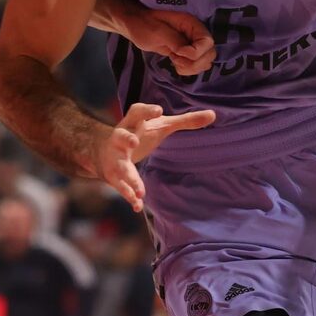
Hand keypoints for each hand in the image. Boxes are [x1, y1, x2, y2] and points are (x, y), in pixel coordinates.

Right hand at [94, 102, 215, 211]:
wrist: (102, 149)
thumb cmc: (139, 133)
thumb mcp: (161, 125)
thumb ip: (186, 120)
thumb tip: (213, 114)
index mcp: (133, 123)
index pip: (136, 112)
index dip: (146, 111)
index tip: (158, 110)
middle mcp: (120, 138)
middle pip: (120, 136)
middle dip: (125, 139)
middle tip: (134, 142)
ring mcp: (115, 157)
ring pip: (119, 166)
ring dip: (128, 177)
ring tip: (140, 190)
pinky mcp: (113, 174)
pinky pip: (120, 185)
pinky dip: (129, 195)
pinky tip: (138, 205)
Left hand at [120, 7, 215, 76]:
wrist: (136, 26)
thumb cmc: (144, 25)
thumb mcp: (157, 31)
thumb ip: (175, 41)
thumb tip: (187, 52)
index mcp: (191, 23)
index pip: (207, 41)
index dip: (196, 52)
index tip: (177, 53)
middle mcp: (196, 34)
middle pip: (210, 54)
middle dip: (194, 62)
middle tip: (175, 59)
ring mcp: (193, 44)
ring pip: (205, 62)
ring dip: (191, 68)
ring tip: (174, 61)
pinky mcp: (187, 53)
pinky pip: (197, 66)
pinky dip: (188, 70)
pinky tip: (175, 64)